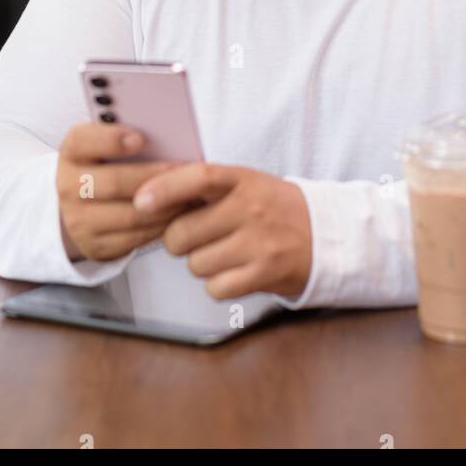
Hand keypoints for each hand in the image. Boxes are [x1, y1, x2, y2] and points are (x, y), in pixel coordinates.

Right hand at [57, 122, 198, 262]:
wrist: (79, 207)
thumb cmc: (104, 166)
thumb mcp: (104, 146)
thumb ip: (127, 137)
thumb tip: (167, 132)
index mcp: (72, 152)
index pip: (84, 141)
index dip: (111, 139)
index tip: (140, 138)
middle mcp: (68, 186)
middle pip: (115, 182)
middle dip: (155, 176)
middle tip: (186, 171)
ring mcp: (78, 220)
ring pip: (130, 215)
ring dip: (165, 204)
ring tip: (190, 193)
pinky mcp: (95, 245)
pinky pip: (135, 238)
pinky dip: (161, 225)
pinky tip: (178, 214)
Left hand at [133, 163, 311, 300]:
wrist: (325, 234)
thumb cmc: (273, 207)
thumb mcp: (244, 183)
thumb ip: (202, 185)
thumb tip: (148, 191)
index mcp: (241, 180)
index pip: (198, 177)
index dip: (164, 189)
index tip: (140, 201)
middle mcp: (250, 208)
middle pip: (182, 233)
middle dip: (178, 241)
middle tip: (196, 236)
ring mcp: (258, 242)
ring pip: (195, 264)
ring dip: (201, 263)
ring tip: (224, 252)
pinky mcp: (265, 274)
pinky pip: (216, 288)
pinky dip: (219, 285)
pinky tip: (235, 271)